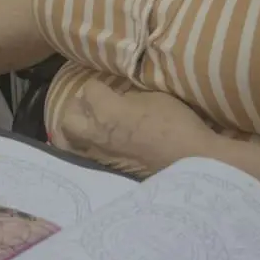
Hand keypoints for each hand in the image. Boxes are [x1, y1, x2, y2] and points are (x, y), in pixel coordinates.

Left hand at [57, 78, 215, 172]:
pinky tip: (102, 146)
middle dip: (75, 109)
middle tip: (89, 106)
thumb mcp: (153, 97)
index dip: (97, 86)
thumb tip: (119, 99)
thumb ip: (128, 97)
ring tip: (89, 127)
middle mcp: (97, 134)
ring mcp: (102, 157)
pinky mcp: (111, 173)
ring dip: (77, 132)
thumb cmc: (176, 124)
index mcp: (107, 111)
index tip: (107, 86)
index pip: (88, 90)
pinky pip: (88, 159)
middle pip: (67, 119)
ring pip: (72, 144)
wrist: (192, 163)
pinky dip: (88, 150)